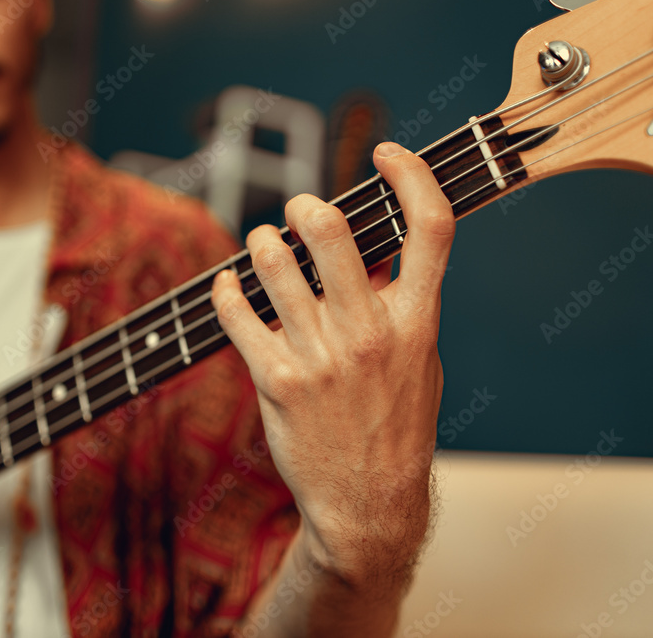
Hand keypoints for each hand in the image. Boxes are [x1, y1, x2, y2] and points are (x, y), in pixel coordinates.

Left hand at [211, 142, 454, 587]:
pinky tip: (229, 287)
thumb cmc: (396, 427)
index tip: (387, 153)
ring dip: (261, 243)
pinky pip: (237, 313)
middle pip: (333, 232)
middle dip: (307, 208)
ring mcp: (321, 356)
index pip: (431, 230)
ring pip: (274, 264)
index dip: (410, 176)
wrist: (368, 503)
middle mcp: (370, 332)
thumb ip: (403, 307)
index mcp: (417, 323)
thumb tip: (372, 253)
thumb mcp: (421, 364)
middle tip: (299, 213)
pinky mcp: (276, 378)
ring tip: (262, 247)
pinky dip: (226, 291)